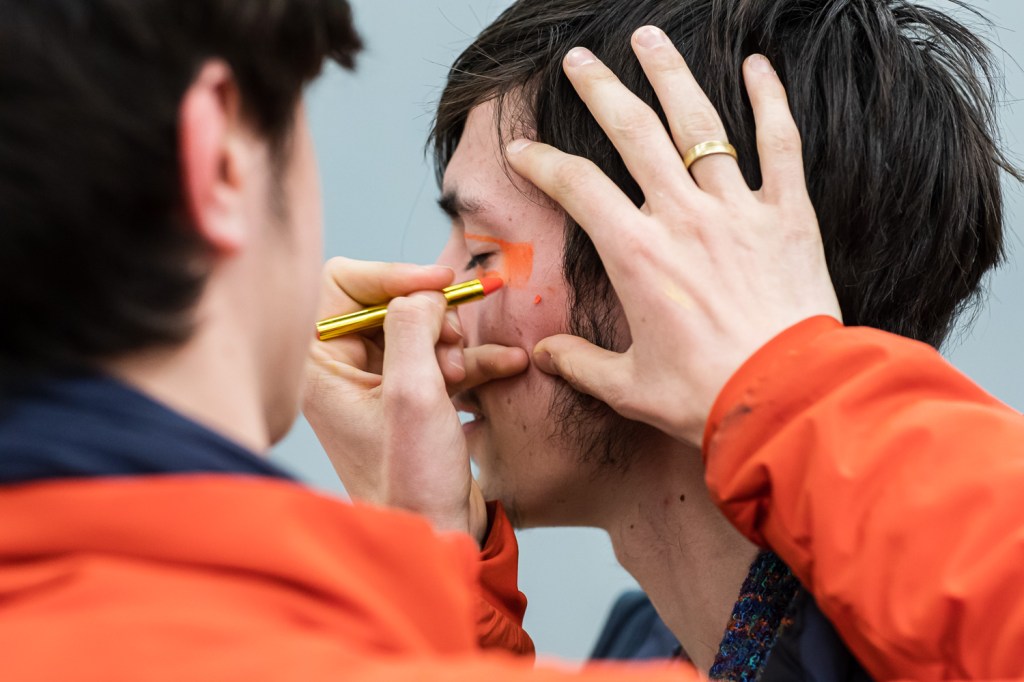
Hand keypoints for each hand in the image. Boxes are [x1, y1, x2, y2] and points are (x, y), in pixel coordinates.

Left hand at [303, 257, 527, 541]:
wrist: (437, 534)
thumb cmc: (412, 478)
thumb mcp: (413, 393)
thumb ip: (412, 326)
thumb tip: (424, 291)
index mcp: (320, 365)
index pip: (342, 283)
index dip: (393, 275)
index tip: (440, 282)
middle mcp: (342, 370)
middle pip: (388, 302)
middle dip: (431, 316)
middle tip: (452, 343)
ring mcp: (377, 385)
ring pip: (420, 328)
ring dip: (454, 340)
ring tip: (467, 371)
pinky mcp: (410, 400)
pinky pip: (440, 358)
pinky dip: (472, 358)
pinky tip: (507, 364)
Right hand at [506, 26, 840, 445]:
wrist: (789, 401)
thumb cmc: (707, 396)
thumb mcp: (630, 387)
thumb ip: (580, 364)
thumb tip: (543, 356)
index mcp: (637, 255)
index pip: (577, 187)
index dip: (542, 163)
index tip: (524, 150)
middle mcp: (683, 218)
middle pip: (633, 132)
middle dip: (601, 89)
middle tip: (579, 60)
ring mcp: (737, 210)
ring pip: (699, 124)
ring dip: (670, 75)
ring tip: (647, 39)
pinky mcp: (787, 216)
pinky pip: (779, 143)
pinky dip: (769, 100)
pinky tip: (755, 66)